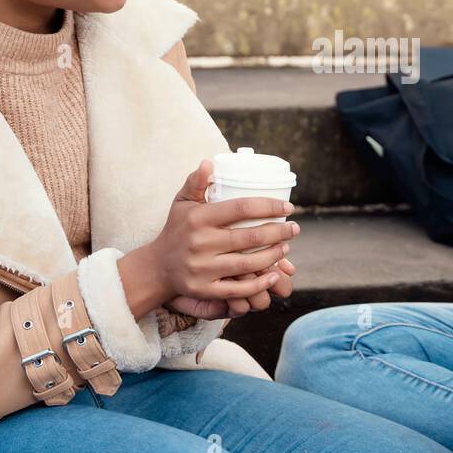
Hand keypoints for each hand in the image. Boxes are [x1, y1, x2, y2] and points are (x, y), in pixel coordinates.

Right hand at [144, 159, 300, 310]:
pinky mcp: (205, 290)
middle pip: (250, 237)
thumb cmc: (177, 229)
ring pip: (249, 264)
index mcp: (199, 218)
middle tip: (295, 228)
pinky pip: (239, 290)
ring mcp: (203, 268)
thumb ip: (195, 182)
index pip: (241, 208)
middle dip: (279, 232)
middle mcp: (201, 243)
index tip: (288, 207)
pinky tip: (274, 274)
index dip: (269, 206)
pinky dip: (260, 284)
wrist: (157, 266)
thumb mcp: (182, 202)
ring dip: (274, 256)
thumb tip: (209, 162)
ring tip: (286, 247)